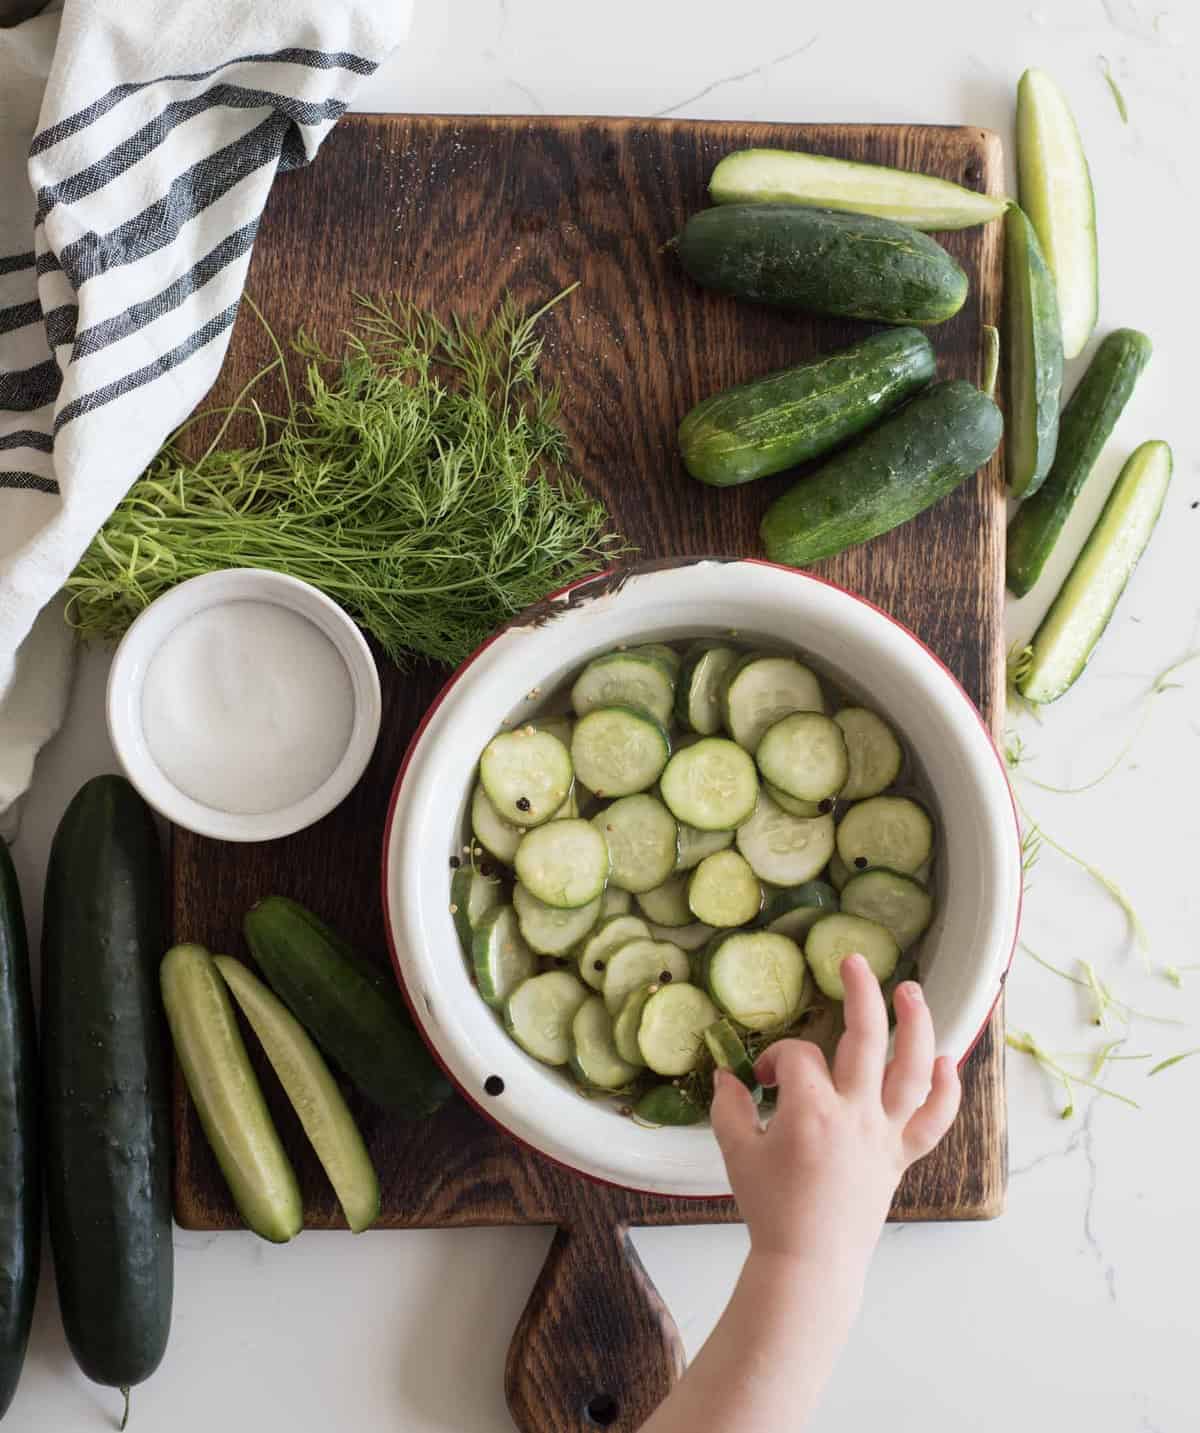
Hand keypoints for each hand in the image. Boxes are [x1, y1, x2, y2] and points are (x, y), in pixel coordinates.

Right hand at [710, 954, 960, 1280]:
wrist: (809, 1263)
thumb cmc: (771, 1210)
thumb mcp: (736, 1153)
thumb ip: (729, 1107)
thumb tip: (727, 1076)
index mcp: (812, 1112)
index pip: (798, 1057)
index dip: (777, 1059)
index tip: (763, 1080)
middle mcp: (855, 1115)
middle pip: (865, 1038)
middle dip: (860, 992)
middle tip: (854, 961)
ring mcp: (884, 1135)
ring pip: (911, 1070)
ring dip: (916, 1025)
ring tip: (911, 991)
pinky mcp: (900, 1156)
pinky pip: (933, 1120)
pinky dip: (944, 1090)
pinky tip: (944, 1061)